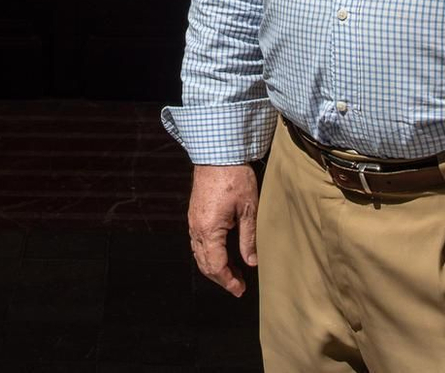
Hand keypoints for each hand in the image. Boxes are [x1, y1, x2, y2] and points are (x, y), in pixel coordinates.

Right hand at [187, 163, 259, 296]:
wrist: (217, 154)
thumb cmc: (235, 177)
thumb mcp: (248, 209)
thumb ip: (249, 238)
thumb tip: (251, 262)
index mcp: (209, 229)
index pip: (216, 266)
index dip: (228, 281)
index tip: (240, 289)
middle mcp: (196, 228)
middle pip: (204, 264)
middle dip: (220, 278)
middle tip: (238, 286)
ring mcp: (193, 221)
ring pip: (198, 254)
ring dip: (213, 267)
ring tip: (232, 273)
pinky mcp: (194, 214)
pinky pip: (197, 242)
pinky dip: (208, 254)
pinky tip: (221, 254)